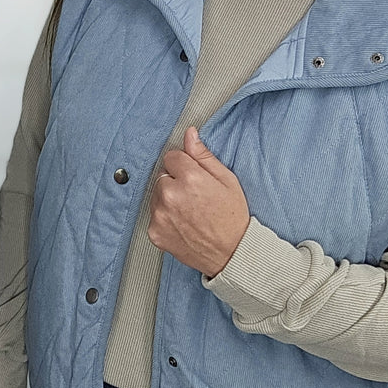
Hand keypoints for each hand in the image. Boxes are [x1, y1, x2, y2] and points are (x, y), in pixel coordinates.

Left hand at [148, 126, 249, 276]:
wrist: (232, 254)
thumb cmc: (233, 217)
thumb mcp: (226, 180)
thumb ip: (203, 156)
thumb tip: (189, 134)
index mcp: (189, 178)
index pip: (172, 157)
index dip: (185, 166)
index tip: (195, 179)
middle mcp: (170, 195)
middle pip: (162, 176)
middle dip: (175, 182)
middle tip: (195, 198)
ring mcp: (160, 215)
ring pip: (156, 195)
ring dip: (168, 200)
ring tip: (189, 212)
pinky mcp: (154, 232)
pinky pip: (154, 216)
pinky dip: (165, 218)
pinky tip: (183, 224)